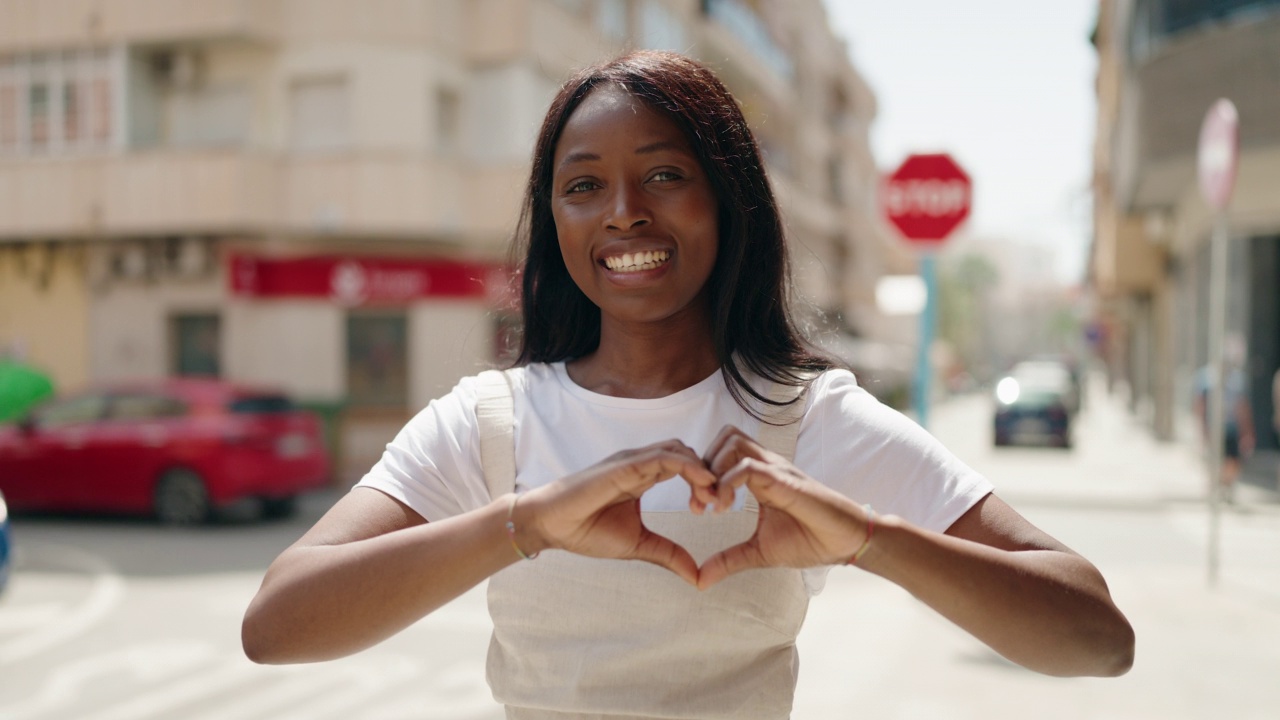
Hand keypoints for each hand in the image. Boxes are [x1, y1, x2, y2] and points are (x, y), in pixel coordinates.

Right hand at [521, 440, 720, 584]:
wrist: (552, 526)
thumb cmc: (587, 531)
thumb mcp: (639, 545)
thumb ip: (669, 554)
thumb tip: (697, 576)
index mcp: (644, 477)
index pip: (685, 467)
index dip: (705, 484)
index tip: (713, 510)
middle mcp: (641, 463)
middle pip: (689, 455)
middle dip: (710, 476)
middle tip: (719, 504)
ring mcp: (633, 461)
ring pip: (680, 450)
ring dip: (703, 470)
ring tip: (713, 498)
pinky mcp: (625, 464)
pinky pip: (664, 456)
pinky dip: (688, 466)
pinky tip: (702, 484)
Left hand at [697, 425, 871, 589]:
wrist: (845, 543)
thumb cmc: (809, 541)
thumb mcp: (758, 552)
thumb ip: (728, 561)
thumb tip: (699, 580)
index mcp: (759, 477)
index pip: (721, 453)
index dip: (701, 475)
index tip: (697, 508)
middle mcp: (766, 466)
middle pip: (725, 437)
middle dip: (703, 465)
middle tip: (700, 502)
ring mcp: (776, 470)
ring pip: (733, 442)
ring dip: (714, 469)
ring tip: (713, 504)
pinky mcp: (785, 481)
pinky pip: (750, 467)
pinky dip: (728, 483)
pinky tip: (725, 509)